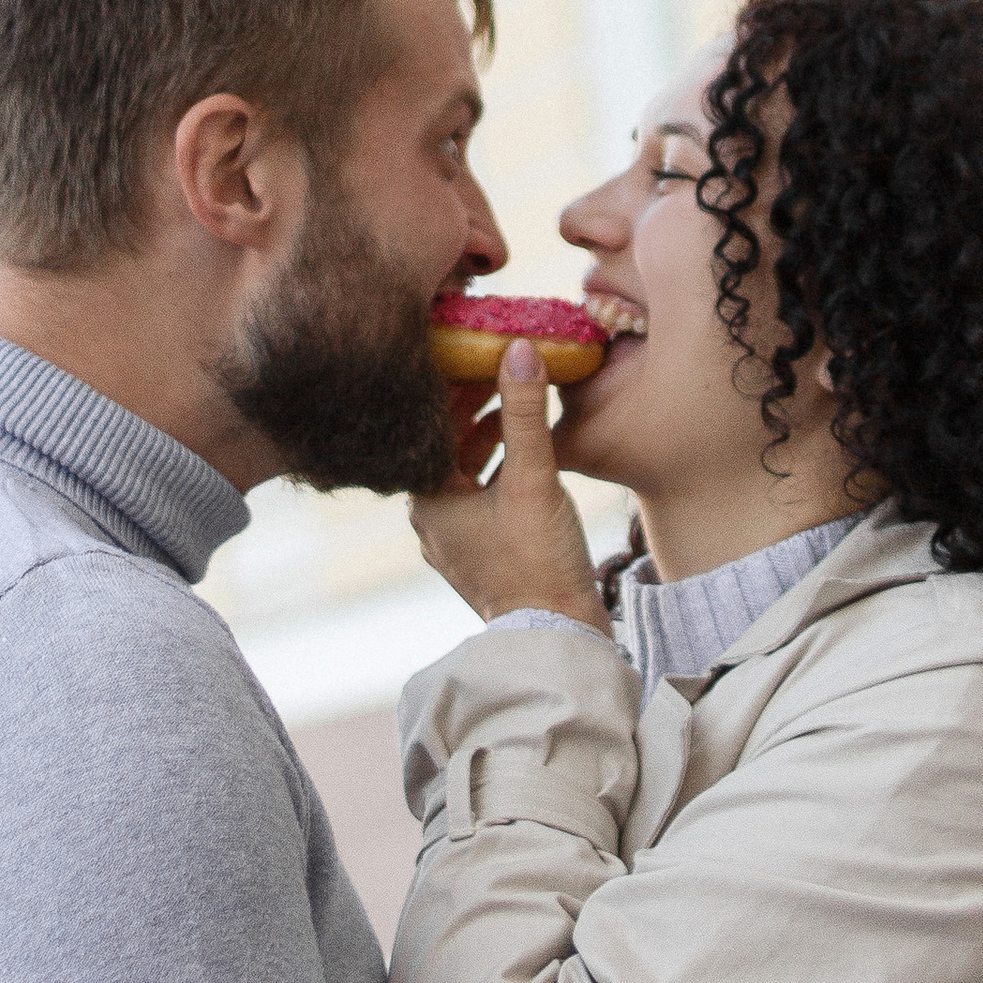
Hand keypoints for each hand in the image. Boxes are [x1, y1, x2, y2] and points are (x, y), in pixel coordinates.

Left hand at [410, 342, 605, 626]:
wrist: (555, 634)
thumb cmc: (537, 561)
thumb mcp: (532, 478)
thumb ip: (524, 412)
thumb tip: (518, 349)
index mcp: (427, 498)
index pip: (429, 424)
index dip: (451, 381)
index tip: (473, 347)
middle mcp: (430, 517)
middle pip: (445, 443)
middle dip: (471, 403)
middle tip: (498, 363)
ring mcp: (454, 535)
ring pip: (464, 467)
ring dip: (488, 432)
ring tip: (516, 396)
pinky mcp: (481, 547)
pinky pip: (480, 491)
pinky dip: (499, 463)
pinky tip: (525, 443)